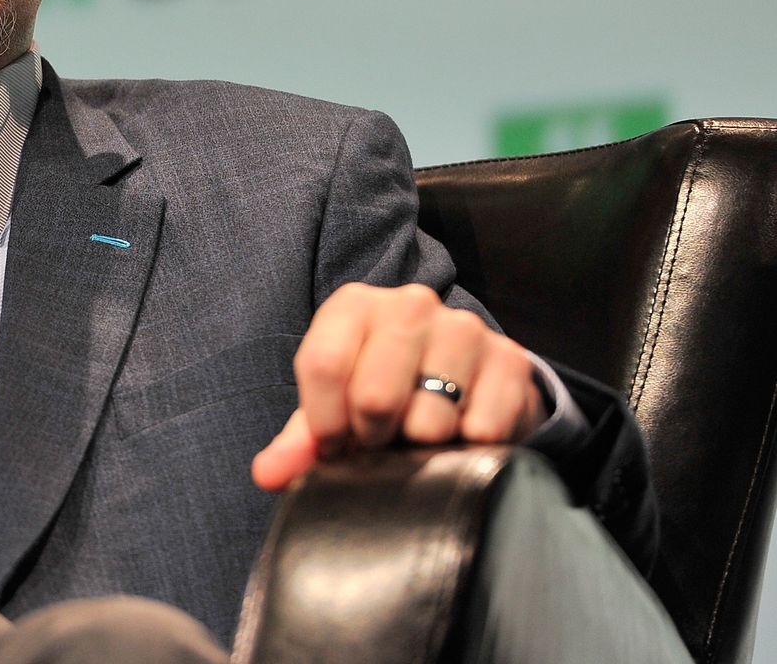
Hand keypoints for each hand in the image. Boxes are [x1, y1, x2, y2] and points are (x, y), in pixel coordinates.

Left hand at [251, 282, 547, 492]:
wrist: (462, 379)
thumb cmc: (380, 391)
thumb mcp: (334, 409)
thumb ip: (298, 442)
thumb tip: (267, 474)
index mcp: (353, 306)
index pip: (323, 366)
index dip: (326, 423)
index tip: (336, 445)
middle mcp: (409, 304)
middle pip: (375, 396)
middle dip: (373, 436)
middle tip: (381, 440)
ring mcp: (463, 326)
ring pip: (430, 418)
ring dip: (421, 445)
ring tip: (418, 433)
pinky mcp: (509, 357)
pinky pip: (482, 428)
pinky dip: (467, 447)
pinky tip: (459, 432)